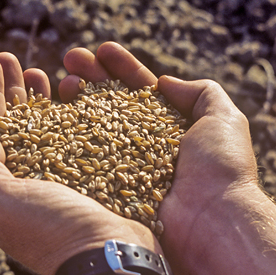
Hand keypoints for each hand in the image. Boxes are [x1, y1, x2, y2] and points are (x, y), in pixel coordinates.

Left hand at [0, 52, 159, 274]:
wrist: (112, 258)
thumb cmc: (53, 232)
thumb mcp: (3, 203)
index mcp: (6, 190)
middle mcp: (34, 183)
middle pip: (17, 126)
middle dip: (12, 91)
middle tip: (11, 59)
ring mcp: (68, 179)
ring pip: (50, 128)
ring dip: (43, 97)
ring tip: (42, 71)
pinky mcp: (99, 176)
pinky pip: (85, 135)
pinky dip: (78, 111)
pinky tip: (79, 91)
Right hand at [60, 42, 275, 274]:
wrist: (212, 222)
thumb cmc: (221, 169)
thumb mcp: (223, 118)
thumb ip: (202, 92)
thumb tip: (164, 82)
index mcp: (170, 128)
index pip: (140, 90)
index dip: (120, 68)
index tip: (101, 50)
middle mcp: (144, 147)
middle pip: (109, 105)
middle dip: (90, 78)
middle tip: (70, 60)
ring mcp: (124, 168)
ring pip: (91, 128)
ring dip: (74, 101)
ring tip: (60, 82)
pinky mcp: (108, 190)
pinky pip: (82, 162)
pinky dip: (65, 139)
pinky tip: (53, 117)